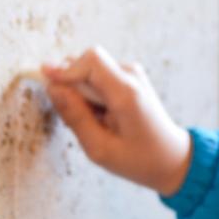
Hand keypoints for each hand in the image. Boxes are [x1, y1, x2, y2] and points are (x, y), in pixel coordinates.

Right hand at [41, 47, 192, 196]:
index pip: (90, 60)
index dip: (64, 69)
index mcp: (127, 93)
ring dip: (80, 93)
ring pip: (89, 71)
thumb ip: (75, 116)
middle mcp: (131, 76)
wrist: (171, 158)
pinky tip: (100, 117)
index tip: (46, 82)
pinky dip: (90, 94)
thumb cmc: (138, 159)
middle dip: (70, 86)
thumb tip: (52, 87)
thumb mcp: (100, 148)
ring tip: (92, 122)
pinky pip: (97, 77)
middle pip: (86, 63)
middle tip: (75, 119)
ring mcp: (132, 74)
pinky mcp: (129, 77)